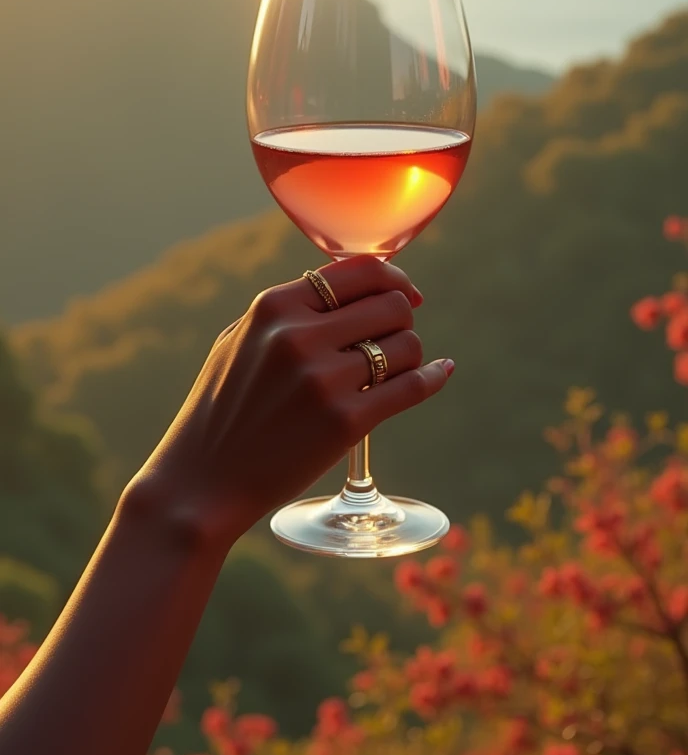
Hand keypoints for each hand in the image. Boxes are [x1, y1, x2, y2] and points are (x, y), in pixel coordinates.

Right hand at [133, 256, 453, 548]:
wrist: (202, 483)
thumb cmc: (221, 411)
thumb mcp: (240, 341)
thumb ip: (290, 310)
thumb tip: (353, 288)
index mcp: (275, 306)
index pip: (360, 270)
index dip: (394, 278)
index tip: (407, 294)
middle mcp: (300, 335)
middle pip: (391, 304)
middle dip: (402, 319)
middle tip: (393, 340)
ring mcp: (323, 379)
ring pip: (406, 344)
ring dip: (409, 355)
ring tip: (396, 370)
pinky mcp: (344, 423)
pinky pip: (411, 387)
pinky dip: (432, 378)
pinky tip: (440, 373)